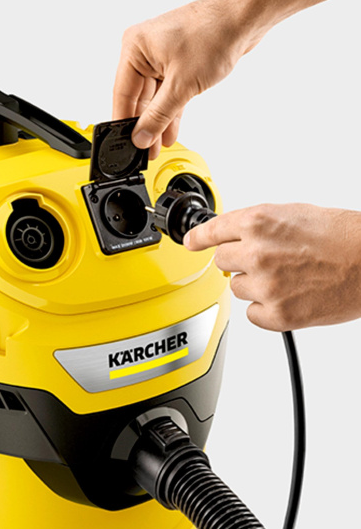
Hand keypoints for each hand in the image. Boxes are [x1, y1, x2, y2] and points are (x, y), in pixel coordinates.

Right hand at [113, 0, 258, 158]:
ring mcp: (161, 59)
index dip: (125, 123)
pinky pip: (168, 95)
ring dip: (157, 123)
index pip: (122, 94)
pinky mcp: (177, 65)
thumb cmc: (214, 32)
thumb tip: (141, 137)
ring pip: (154, 100)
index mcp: (135, 48)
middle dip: (143, 126)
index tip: (127, 145)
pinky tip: (168, 132)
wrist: (244, 18)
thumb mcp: (181, 84)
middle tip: (144, 150)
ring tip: (156, 147)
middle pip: (138, 99)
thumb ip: (158, 116)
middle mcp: (144, 52)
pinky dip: (170, 112)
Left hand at [184, 203, 360, 330]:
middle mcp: (256, 253)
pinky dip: (265, 308)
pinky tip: (287, 296)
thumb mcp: (292, 214)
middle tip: (265, 261)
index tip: (190, 243)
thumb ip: (256, 225)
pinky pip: (251, 313)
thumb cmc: (339, 236)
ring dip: (253, 284)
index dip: (198, 238)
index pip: (212, 232)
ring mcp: (265, 286)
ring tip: (285, 278)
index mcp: (258, 223)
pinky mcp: (277, 314)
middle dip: (238, 261)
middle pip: (221, 261)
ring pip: (235, 288)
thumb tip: (231, 234)